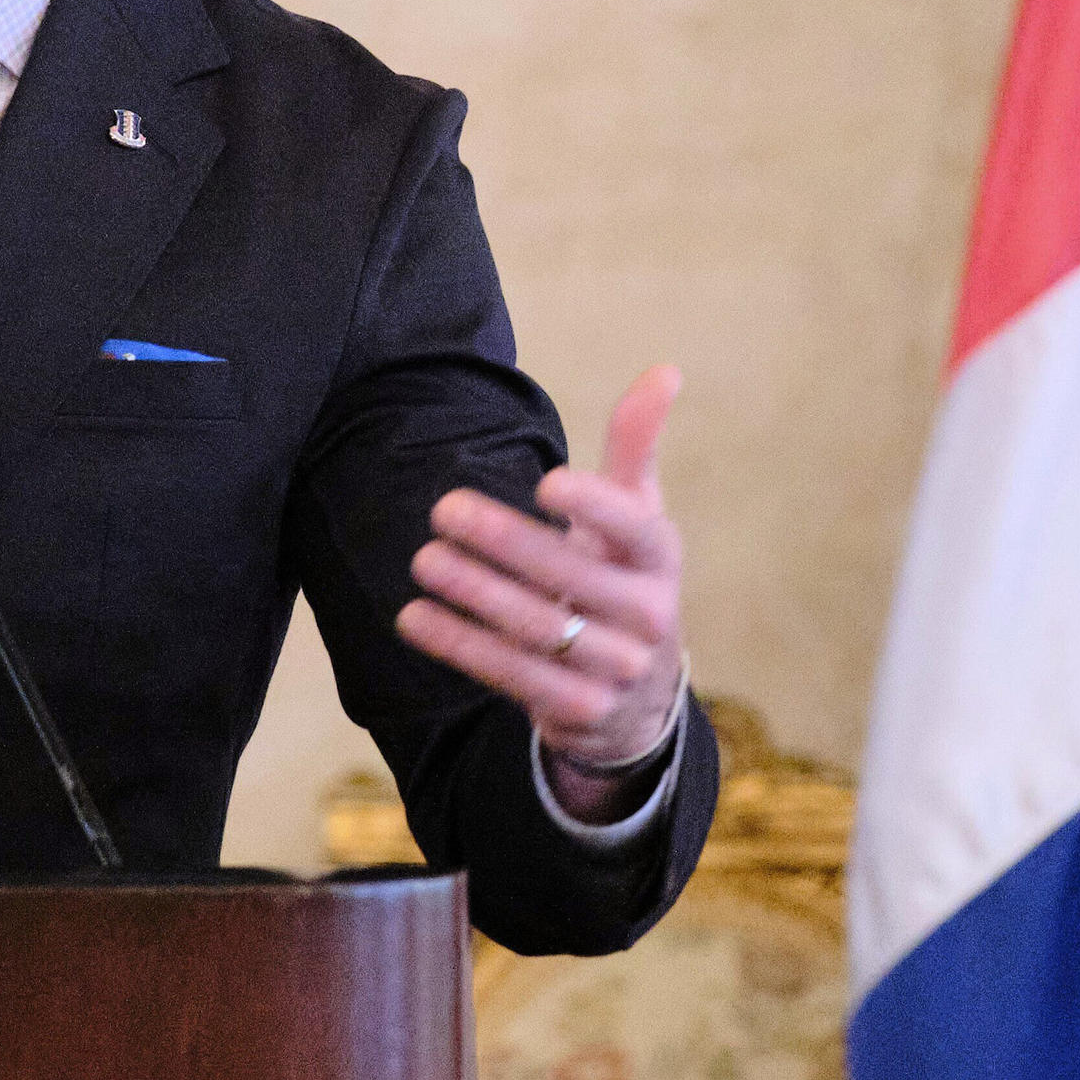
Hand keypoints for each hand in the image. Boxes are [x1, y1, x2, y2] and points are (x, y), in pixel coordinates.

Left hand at [401, 366, 690, 817]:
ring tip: (424, 559)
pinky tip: (414, 615)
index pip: (638, 530)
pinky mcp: (575, 710)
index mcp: (661, 558)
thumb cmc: (624, 577)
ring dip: (475, 593)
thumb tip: (665, 369)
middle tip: (444, 510)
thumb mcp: (638, 516)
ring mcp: (614, 669)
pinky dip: (459, 644)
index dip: (596, 508)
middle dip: (505, 542)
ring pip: (536, 628)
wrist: (637, 696)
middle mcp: (648, 616)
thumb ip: (636, 447)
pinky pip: (510, 674)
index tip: (545, 481)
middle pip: (571, 578)